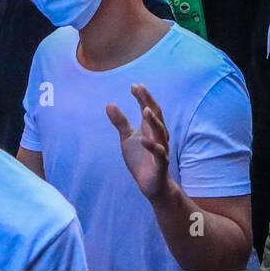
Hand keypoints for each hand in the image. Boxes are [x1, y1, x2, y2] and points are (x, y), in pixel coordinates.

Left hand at [106, 84, 172, 201]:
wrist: (151, 184)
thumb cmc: (141, 159)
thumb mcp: (127, 139)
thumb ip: (120, 122)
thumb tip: (109, 104)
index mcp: (150, 129)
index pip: (148, 108)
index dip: (143, 97)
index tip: (134, 85)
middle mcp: (158, 136)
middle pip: (156, 116)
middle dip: (149, 102)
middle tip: (140, 89)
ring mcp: (161, 149)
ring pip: (160, 133)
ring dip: (153, 121)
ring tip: (145, 110)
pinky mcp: (160, 164)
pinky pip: (159, 154)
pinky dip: (152, 146)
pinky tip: (143, 139)